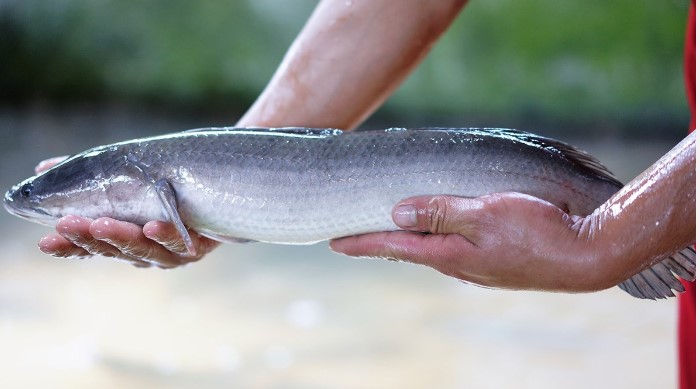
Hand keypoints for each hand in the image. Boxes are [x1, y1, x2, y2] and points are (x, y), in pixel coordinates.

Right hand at [34, 157, 219, 267]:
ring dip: (121, 237)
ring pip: (143, 250)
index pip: (91, 248)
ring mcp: (171, 253)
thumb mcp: (128, 179)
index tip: (47, 241)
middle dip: (90, 238)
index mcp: (123, 241)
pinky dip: (166, 235)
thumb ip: (92, 176)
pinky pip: (180, 243)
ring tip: (102, 224)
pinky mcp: (197, 246)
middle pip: (114, 250)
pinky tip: (152, 226)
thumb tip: (44, 166)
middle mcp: (145, 252)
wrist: (220, 189)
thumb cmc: (168, 188)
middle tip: (68, 224)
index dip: (69, 247)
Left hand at [330, 193, 612, 292]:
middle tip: (352, 232)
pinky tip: (437, 227)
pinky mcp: (494, 259)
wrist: (587, 256)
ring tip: (387, 226)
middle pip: (408, 249)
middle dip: (378, 241)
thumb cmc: (539, 231)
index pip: (394, 247)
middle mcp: (458, 262)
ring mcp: (477, 264)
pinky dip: (434, 234)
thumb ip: (442, 211)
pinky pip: (453, 245)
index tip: (333, 242)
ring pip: (430, 247)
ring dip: (406, 237)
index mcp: (450, 253)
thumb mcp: (486, 214)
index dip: (362, 242)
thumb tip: (397, 212)